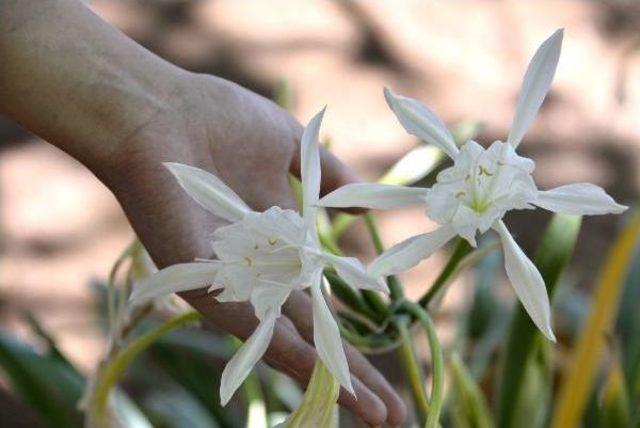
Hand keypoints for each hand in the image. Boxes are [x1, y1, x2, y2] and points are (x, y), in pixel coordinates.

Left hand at [99, 72, 405, 426]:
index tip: (388, 355)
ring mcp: (235, 283)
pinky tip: (325, 380)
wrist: (157, 113)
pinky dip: (289, 355)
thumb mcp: (291, 146)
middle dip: (353, 371)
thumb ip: (332, 177)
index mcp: (281, 243)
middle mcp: (260, 273)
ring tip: (376, 414)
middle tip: (392, 412)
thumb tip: (363, 217)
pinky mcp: (206, 285)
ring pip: (291, 341)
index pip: (326, 297)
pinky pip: (251, 327)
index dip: (356, 329)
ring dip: (332, 377)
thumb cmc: (218, 120)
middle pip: (316, 331)